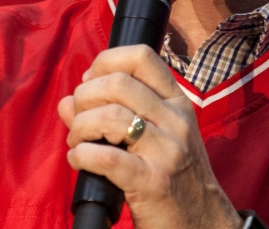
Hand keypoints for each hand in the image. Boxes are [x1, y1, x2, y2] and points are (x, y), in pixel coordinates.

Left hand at [58, 46, 242, 228]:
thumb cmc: (174, 177)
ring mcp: (166, 150)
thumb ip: (110, 113)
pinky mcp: (153, 181)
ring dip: (80, 128)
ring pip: (109, 116)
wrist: (202, 222)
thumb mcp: (154, 137)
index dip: (105, 61)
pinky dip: (81, 155)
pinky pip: (107, 157)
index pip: (141, 56)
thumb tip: (66, 102)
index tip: (90, 83)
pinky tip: (78, 160)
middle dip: (85, 97)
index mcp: (176, 103)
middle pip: (117, 83)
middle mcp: (174, 120)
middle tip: (80, 120)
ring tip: (77, 143)